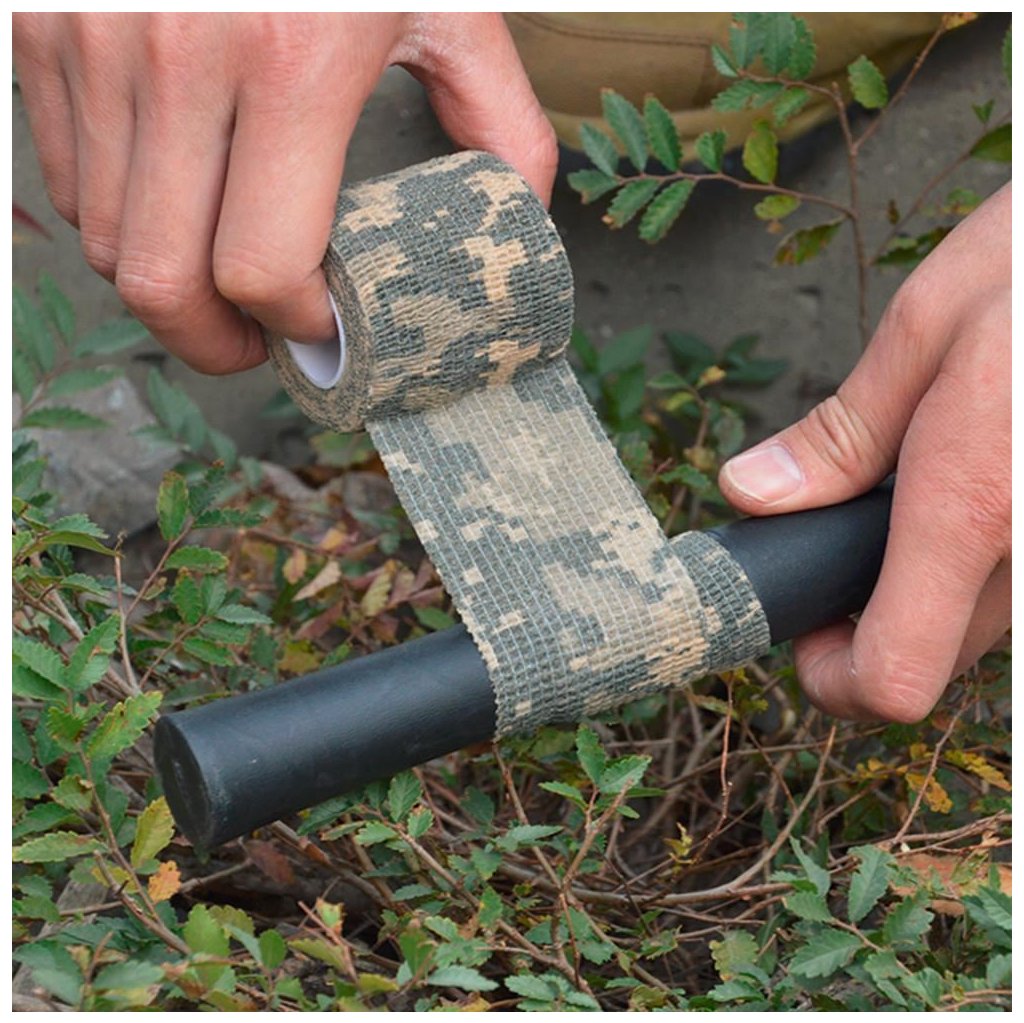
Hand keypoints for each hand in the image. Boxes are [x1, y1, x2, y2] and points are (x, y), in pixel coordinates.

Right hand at [13, 13, 555, 372]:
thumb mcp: (447, 2)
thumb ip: (499, 120)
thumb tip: (519, 221)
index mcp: (293, 61)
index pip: (263, 268)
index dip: (296, 328)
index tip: (325, 332)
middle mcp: (175, 54)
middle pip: (160, 279)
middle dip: (216, 342)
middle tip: (258, 346)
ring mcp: (92, 37)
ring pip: (104, 241)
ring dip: (167, 284)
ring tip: (219, 280)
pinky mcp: (42, 24)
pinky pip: (65, 177)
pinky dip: (119, 218)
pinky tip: (174, 207)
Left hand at [719, 183, 1010, 721]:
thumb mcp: (934, 325)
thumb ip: (844, 432)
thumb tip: (753, 494)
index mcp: (974, 505)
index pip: (892, 679)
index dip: (832, 677)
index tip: (806, 622)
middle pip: (936, 654)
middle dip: (875, 617)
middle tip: (845, 535)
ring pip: (987, 616)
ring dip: (938, 579)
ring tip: (926, 478)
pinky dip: (992, 546)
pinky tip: (988, 469)